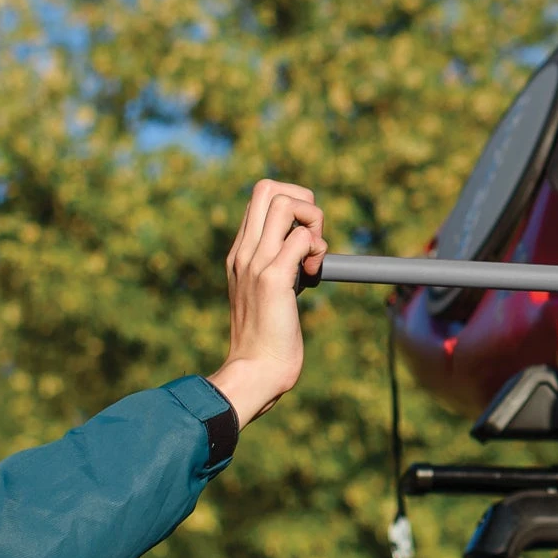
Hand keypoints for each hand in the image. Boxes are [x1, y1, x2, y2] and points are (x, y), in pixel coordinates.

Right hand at [207, 180, 325, 429]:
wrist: (255, 370)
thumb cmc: (268, 339)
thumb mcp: (269, 293)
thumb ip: (282, 266)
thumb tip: (308, 248)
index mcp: (240, 253)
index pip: (260, 199)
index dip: (291, 206)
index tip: (304, 237)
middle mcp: (244, 251)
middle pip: (267, 187)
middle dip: (302, 198)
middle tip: (312, 234)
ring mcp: (255, 262)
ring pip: (285, 203)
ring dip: (313, 221)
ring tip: (314, 256)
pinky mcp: (272, 278)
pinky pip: (302, 238)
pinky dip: (317, 250)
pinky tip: (313, 276)